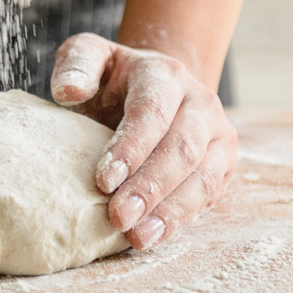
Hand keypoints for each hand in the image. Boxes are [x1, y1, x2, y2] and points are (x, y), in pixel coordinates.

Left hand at [51, 33, 237, 249]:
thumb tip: (68, 93)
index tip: (103, 179)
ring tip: (136, 236)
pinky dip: (180, 219)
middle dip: (149, 186)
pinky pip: (207, 196)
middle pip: (181, 148)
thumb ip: (76, 65)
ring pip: (202, 177)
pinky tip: (152, 236)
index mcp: (165, 74)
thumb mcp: (90, 55)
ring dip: (169, 210)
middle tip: (118, 216)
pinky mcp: (224, 164)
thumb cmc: (114, 77)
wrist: (156, 86)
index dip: (130, 148)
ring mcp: (218, 135)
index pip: (152, 112)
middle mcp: (200, 103)